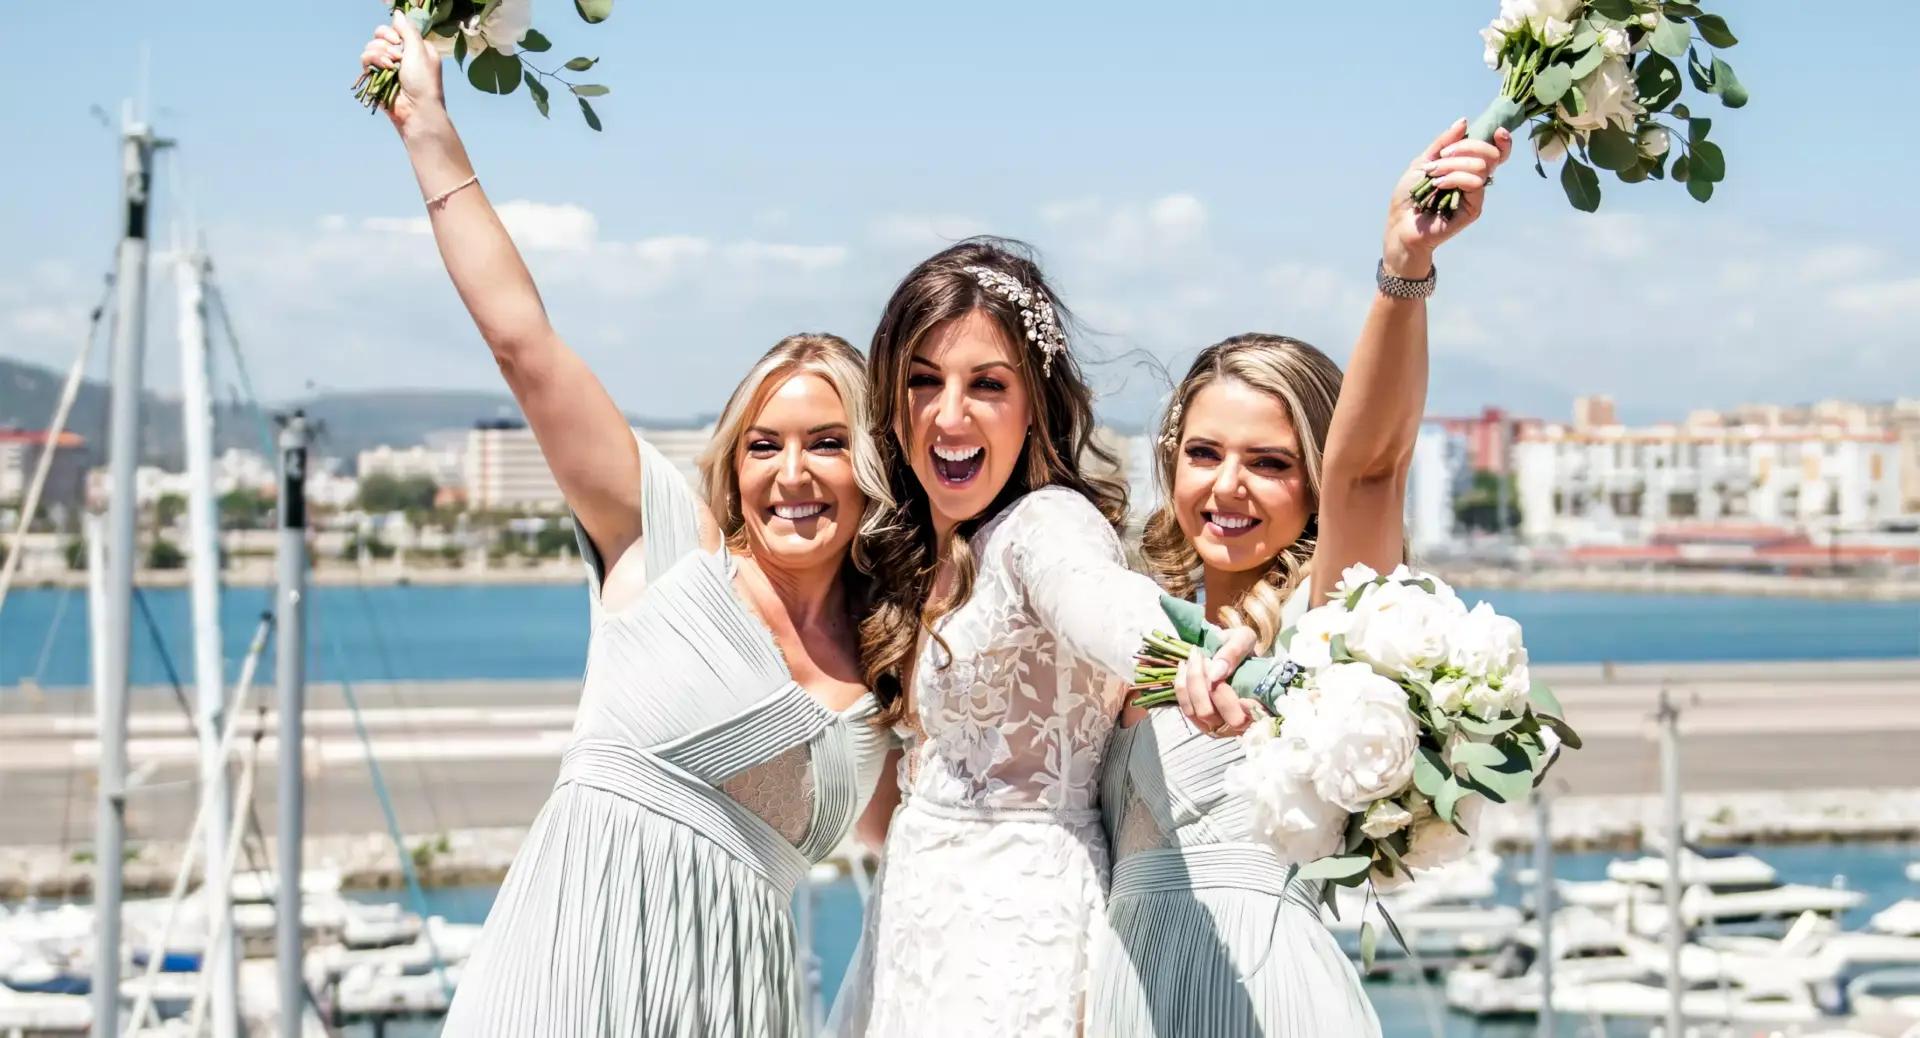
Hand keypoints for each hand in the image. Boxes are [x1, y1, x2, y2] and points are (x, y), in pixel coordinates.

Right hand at [360, 12, 447, 136]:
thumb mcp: (419, 51)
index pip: (396, 29)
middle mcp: (400, 55)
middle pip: (380, 35)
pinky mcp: (375, 75)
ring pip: (371, 46)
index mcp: (414, 48)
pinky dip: (373, 61)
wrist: (415, 109)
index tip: (398, 41)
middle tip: (397, 55)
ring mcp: (387, 65)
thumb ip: (408, 30)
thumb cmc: (423, 81)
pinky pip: (365, 58)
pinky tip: (384, 69)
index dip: (394, 32)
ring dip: (380, 54)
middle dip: (386, 43)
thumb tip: (397, 13)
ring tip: (392, 66)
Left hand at [1173, 625, 1260, 738]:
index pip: (1257, 717)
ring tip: (1196, 658)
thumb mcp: (1242, 639)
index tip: (1243, 697)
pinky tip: (1184, 666)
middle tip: (1207, 660)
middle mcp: (1241, 723)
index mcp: (1260, 706)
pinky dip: (1182, 686)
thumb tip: (1215, 673)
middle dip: (1209, 687)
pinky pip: (1187, 709)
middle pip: (1225, 717)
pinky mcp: (1199, 720)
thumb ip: (1234, 652)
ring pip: (1201, 713)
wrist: (1222, 648)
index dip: (1250, 710)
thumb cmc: (1238, 647)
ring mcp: (1219, 724)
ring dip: (1194, 683)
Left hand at [1382, 119, 1512, 277]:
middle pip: (1491, 154)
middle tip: (1442, 157)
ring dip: (1453, 165)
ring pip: (1481, 167)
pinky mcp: (1473, 209)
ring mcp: (1475, 195)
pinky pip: (1474, 183)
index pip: (1496, 152)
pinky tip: (1438, 185)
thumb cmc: (1410, 195)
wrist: (1400, 223)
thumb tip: (1464, 122)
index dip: (1503, 141)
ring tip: (1433, 175)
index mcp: (1467, 167)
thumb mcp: (1423, 161)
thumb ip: (1443, 143)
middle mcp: (1475, 180)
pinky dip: (1454, 178)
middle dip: (1466, 148)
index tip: (1498, 132)